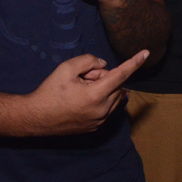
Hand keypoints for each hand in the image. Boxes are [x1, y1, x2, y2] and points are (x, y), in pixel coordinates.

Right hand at [24, 50, 148, 135]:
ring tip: (80, 90)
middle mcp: (102, 110)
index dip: (134, 62)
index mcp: (96, 95)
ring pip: (114, 97)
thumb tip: (104, 65)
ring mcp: (100, 121)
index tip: (146, 53)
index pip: (121, 75)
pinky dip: (101, 99)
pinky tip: (81, 100)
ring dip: (103, 89)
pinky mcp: (95, 127)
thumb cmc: (50, 91)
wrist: (35, 118)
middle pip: (116, 85)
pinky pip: (108, 108)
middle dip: (103, 77)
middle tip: (83, 78)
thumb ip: (89, 61)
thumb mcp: (66, 68)